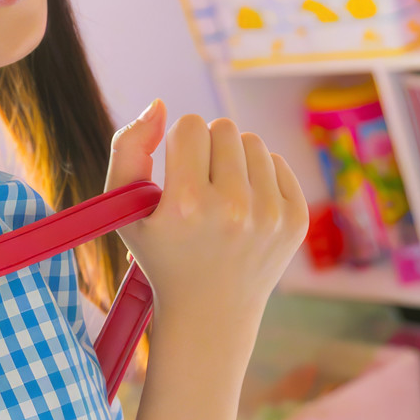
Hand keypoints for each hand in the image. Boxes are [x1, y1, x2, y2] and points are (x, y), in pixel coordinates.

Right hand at [106, 101, 307, 338]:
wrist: (210, 314)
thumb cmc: (161, 254)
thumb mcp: (125, 209)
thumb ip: (127, 148)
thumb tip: (160, 105)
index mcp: (187, 204)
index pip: (191, 125)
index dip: (178, 142)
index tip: (176, 171)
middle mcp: (233, 209)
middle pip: (224, 127)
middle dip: (208, 147)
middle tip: (199, 184)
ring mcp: (270, 216)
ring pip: (252, 142)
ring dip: (233, 159)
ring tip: (220, 194)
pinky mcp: (295, 221)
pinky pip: (277, 163)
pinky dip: (258, 177)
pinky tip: (244, 207)